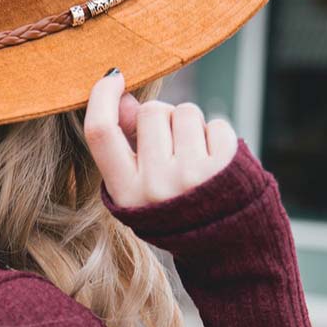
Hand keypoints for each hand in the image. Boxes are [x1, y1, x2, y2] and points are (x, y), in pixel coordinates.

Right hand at [83, 70, 238, 207]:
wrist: (224, 247)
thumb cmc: (175, 208)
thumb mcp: (139, 188)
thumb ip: (126, 145)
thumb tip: (121, 96)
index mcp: (125, 193)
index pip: (100, 132)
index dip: (102, 98)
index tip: (113, 79)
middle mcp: (155, 186)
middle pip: (150, 112)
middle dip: (163, 119)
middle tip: (172, 149)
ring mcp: (191, 177)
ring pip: (185, 112)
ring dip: (192, 127)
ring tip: (195, 158)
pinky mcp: (225, 167)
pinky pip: (216, 125)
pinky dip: (217, 138)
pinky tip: (216, 164)